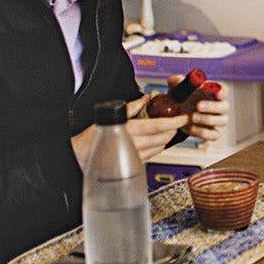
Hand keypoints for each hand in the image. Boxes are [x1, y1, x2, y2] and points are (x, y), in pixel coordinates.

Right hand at [72, 96, 188, 167]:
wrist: (80, 157)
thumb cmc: (92, 138)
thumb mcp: (111, 116)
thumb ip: (131, 107)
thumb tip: (145, 99)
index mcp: (130, 131)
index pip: (159, 126)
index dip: (174, 122)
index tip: (183, 117)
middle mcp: (135, 145)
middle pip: (164, 137)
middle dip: (172, 129)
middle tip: (174, 120)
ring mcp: (136, 157)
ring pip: (160, 147)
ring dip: (166, 137)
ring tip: (165, 129)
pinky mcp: (135, 165)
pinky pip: (153, 155)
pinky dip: (158, 146)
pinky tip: (154, 140)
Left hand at [174, 76, 229, 140]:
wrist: (176, 115)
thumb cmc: (180, 98)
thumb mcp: (175, 89)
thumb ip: (175, 82)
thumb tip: (178, 79)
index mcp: (212, 93)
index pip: (223, 90)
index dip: (221, 91)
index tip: (216, 93)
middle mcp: (218, 106)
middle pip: (225, 106)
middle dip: (212, 106)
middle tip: (198, 106)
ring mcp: (217, 120)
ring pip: (222, 121)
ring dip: (207, 119)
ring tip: (191, 117)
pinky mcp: (212, 133)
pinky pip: (214, 135)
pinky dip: (203, 132)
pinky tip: (191, 128)